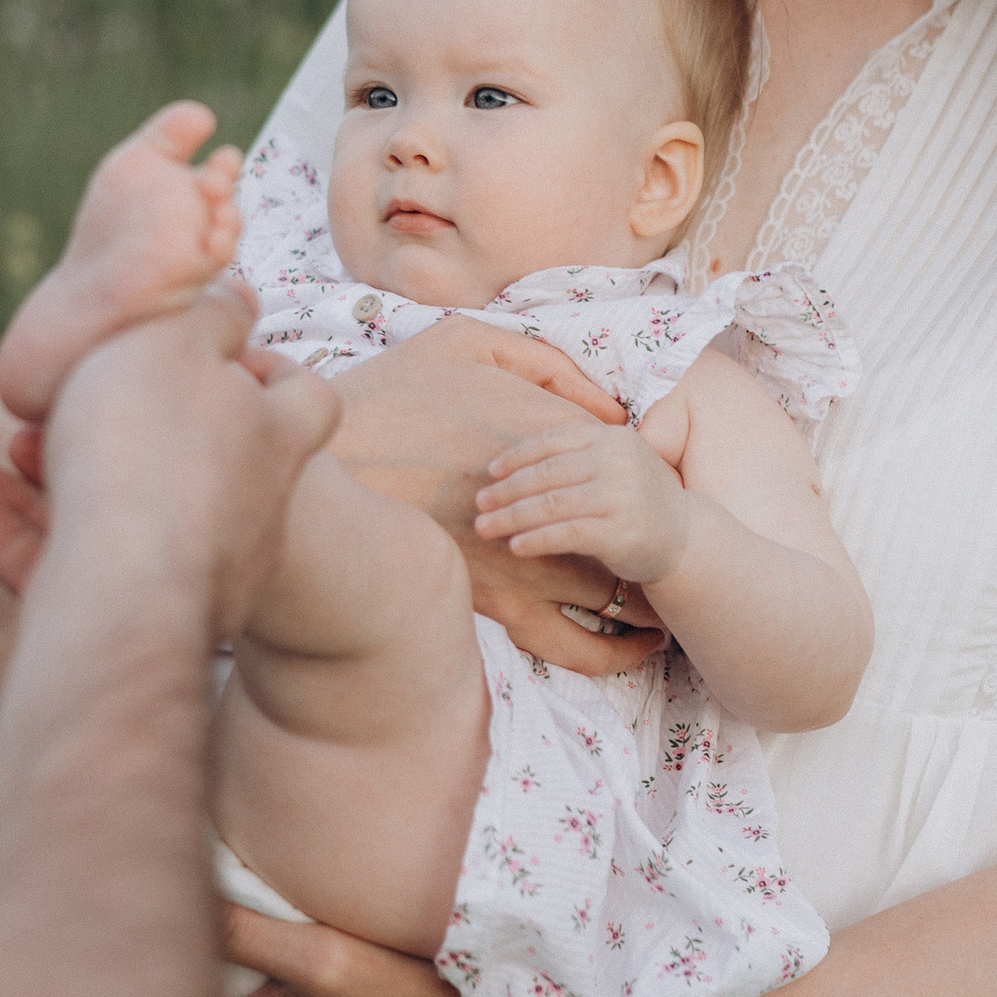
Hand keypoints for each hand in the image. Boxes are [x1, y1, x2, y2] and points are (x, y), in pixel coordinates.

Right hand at [34, 289, 338, 646]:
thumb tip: (235, 294)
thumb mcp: (171, 339)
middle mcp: (249, 513)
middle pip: (197, 462)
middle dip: (124, 427)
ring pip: (116, 514)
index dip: (271, 371)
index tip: (224, 355)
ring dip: (48, 475)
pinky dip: (13, 528)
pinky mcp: (129, 622)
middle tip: (68, 402)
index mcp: (272, 440)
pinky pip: (68, 567)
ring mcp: (195, 576)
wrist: (120, 594)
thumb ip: (204, 312)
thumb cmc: (148, 445)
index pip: (306, 399)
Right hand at [323, 316, 662, 676]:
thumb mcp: (462, 342)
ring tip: (662, 614)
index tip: (656, 484)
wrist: (326, 472)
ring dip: (645, 605)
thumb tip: (604, 407)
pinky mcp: (498, 606)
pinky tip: (626, 651)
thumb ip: (542, 364)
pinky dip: (607, 653)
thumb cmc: (386, 395)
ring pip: (616, 597)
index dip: (647, 476)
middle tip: (670, 550)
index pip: (624, 463)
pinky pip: (570, 645)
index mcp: (551, 444)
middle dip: (656, 543)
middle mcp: (553, 507)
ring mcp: (529, 562)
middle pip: (632, 535)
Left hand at [475, 409, 690, 589]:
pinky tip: (515, 547)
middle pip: (547, 473)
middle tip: (479, 503)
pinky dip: (536, 540)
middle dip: (507, 489)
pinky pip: (566, 534)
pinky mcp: (620, 532)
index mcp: (612, 437)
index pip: (553, 441)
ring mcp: (620, 496)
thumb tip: (510, 462)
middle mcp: (616, 461)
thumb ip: (578, 455)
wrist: (685, 539)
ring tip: (485, 527)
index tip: (491, 472)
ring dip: (511, 517)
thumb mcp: (615, 463)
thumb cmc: (637, 500)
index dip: (517, 456)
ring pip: (551, 504)